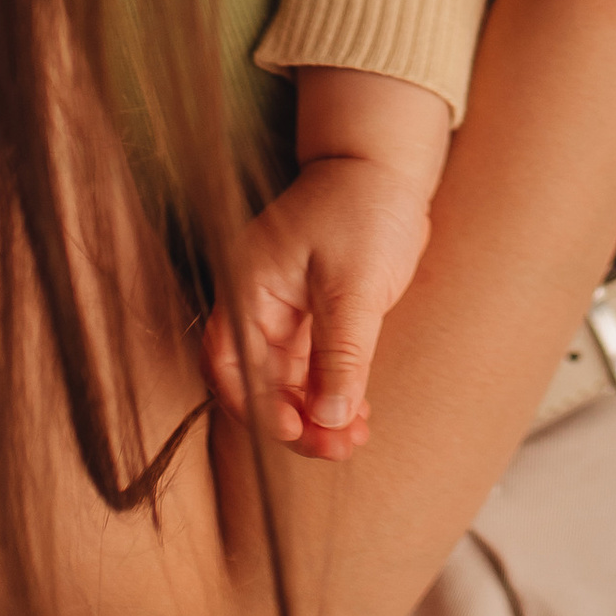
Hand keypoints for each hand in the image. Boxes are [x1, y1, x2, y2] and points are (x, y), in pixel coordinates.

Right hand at [204, 71, 451, 460]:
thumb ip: (341, 353)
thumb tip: (328, 418)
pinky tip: (357, 416)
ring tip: (355, 440)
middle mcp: (258, 303)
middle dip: (295, 420)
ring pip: (287, 381)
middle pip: (258, 380)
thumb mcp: (355, 283)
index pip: (230, 361)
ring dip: (317, 414)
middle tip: (339, 448)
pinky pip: (312, 368)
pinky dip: (332, 392)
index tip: (292, 432)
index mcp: (249, 287)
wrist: (384, 167)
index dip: (254, 405)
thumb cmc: (363, 207)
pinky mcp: (314, 316)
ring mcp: (285, 311)